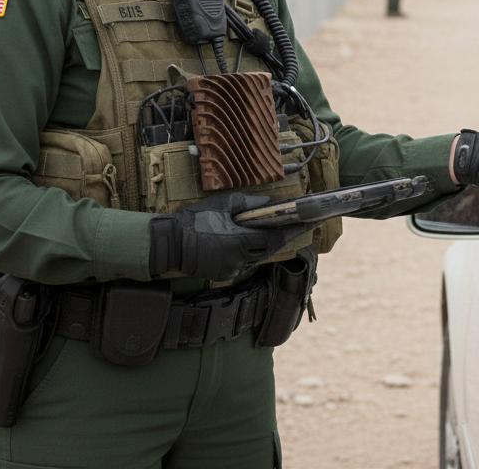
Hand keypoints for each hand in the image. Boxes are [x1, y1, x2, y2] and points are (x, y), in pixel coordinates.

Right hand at [149, 194, 309, 280]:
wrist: (172, 242)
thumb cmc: (196, 220)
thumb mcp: (222, 205)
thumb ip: (247, 204)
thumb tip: (267, 203)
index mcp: (241, 241)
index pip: (274, 237)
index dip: (291, 231)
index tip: (306, 224)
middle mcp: (239, 259)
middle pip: (267, 250)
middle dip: (280, 238)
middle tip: (293, 227)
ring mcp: (231, 269)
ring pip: (255, 258)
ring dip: (263, 246)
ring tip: (270, 232)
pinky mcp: (224, 274)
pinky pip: (242, 264)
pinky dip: (247, 253)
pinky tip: (245, 243)